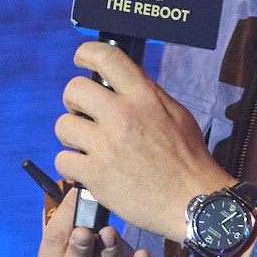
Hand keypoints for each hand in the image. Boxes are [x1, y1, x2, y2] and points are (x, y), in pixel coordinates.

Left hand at [54, 40, 231, 245]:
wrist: (193, 202)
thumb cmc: (188, 160)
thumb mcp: (176, 114)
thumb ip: (147, 94)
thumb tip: (123, 76)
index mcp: (144, 97)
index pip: (107, 57)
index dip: (86, 53)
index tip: (81, 60)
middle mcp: (122, 116)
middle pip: (73, 89)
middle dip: (74, 101)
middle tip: (85, 115)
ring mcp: (106, 145)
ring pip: (63, 125)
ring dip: (72, 136)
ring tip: (88, 146)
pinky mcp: (96, 175)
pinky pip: (63, 160)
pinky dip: (72, 166)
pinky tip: (86, 170)